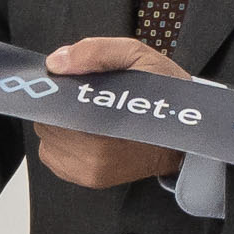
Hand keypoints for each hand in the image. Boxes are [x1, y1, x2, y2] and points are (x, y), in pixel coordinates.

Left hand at [32, 36, 189, 189]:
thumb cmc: (165, 95)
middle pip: (47, 123)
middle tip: (83, 97)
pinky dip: (61, 143)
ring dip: (59, 126)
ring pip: (47, 141)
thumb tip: (56, 63)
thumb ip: (97, 52)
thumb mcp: (139, 57)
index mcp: (106, 124)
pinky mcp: (90, 180)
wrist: (186, 137)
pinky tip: (84, 132)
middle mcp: (95, 155)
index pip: (55, 106)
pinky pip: (54, 158)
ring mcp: (92, 171)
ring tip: (86, 115)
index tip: (68, 80)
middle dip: (59, 107)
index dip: (57, 89)